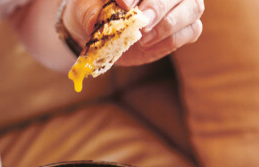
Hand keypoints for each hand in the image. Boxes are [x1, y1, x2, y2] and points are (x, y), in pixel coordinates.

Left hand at [63, 0, 203, 65]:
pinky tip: (148, 47)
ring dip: (168, 24)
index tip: (124, 5)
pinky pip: (191, 31)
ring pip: (193, 8)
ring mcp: (182, 5)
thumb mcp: (86, 9)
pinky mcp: (184, 28)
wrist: (100, 33)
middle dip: (159, 6)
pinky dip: (171, 40)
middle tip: (141, 24)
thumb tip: (104, 16)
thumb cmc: (94, 12)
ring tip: (143, 38)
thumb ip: (94, 10)